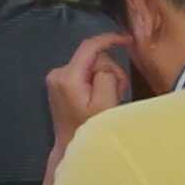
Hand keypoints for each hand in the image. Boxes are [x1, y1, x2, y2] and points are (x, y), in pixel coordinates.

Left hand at [42, 30, 138, 151]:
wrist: (71, 145)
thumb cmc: (90, 127)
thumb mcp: (105, 103)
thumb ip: (106, 77)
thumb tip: (104, 65)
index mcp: (67, 76)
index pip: (89, 47)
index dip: (109, 39)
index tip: (127, 39)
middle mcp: (58, 73)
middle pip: (94, 58)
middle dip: (110, 71)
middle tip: (116, 93)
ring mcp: (57, 78)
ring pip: (93, 65)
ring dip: (106, 78)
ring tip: (108, 99)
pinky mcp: (61, 83)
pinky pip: (86, 73)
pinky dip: (97, 82)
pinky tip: (99, 98)